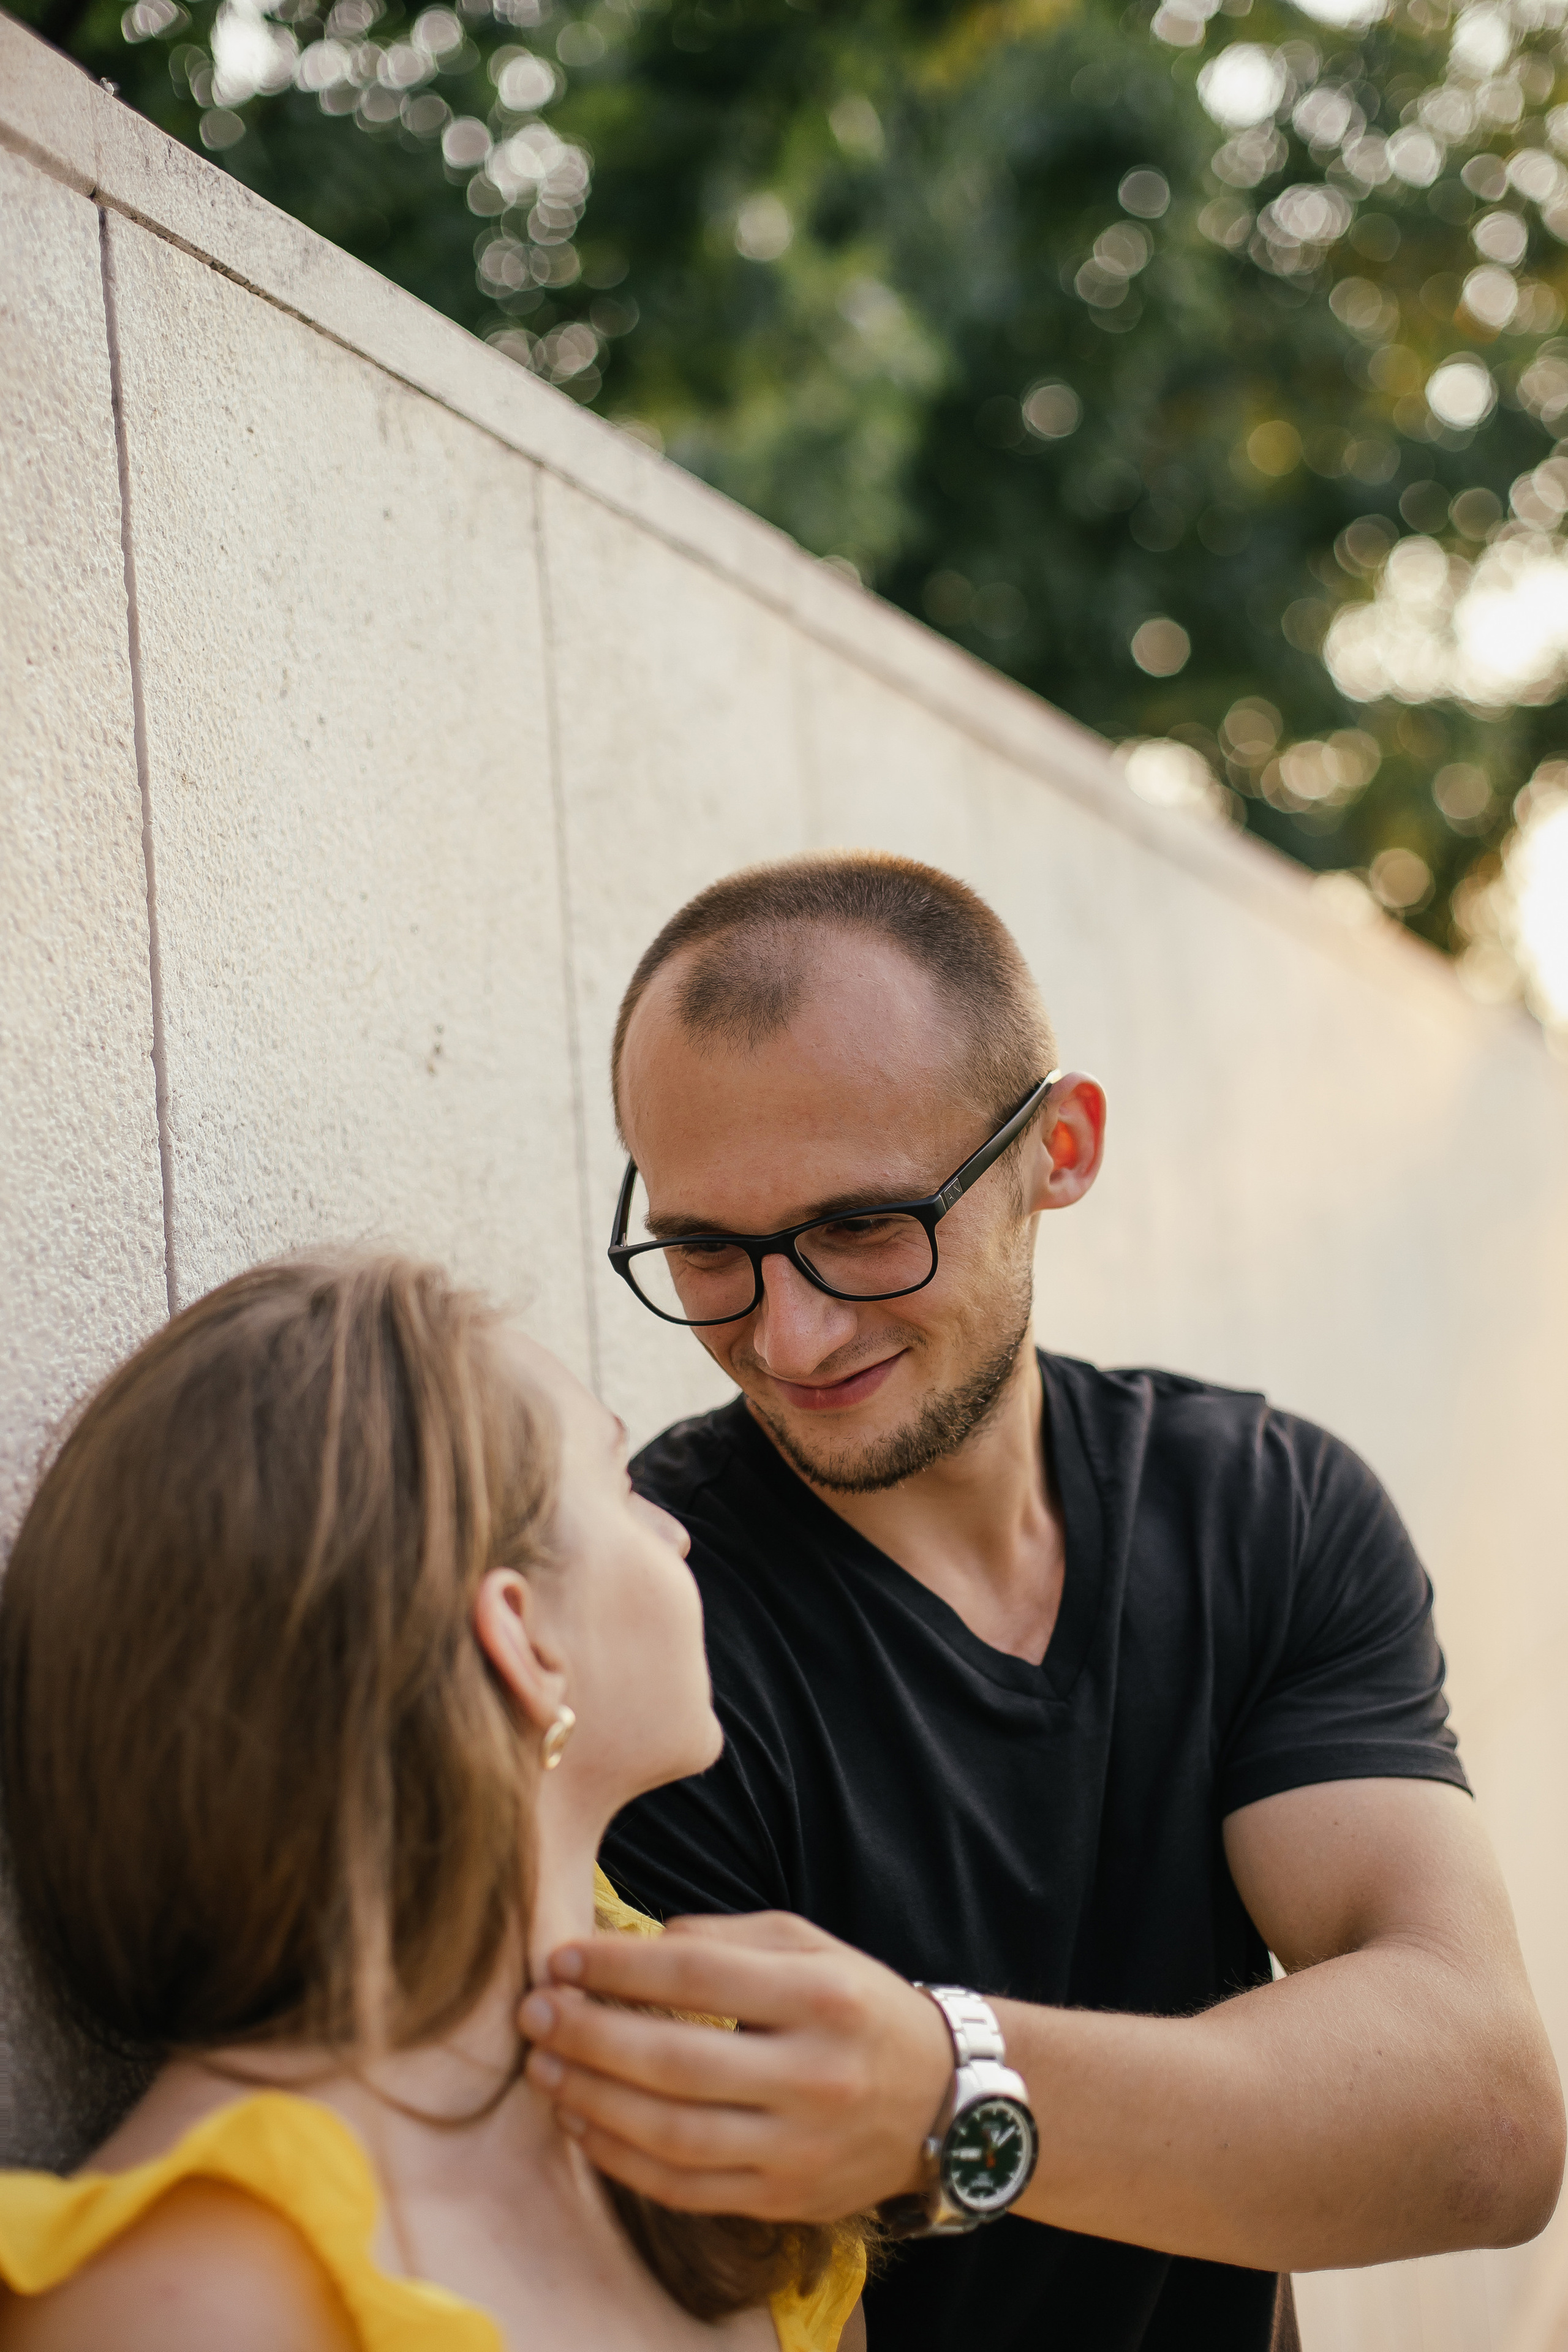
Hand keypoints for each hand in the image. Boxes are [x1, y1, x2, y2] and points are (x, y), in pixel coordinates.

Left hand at [518, 1910, 953, 2220]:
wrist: (945, 2102)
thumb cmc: (861, 2008)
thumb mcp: (812, 1947)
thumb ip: (728, 1936)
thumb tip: (639, 1942)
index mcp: (821, 1996)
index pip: (700, 1973)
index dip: (621, 1966)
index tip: (562, 1957)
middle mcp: (813, 2075)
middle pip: (677, 2060)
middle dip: (591, 2036)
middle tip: (534, 2014)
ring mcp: (799, 2147)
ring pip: (674, 2134)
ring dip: (594, 2101)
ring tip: (545, 2068)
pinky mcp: (783, 2200)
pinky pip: (685, 2189)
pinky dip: (623, 2159)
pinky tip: (584, 2124)